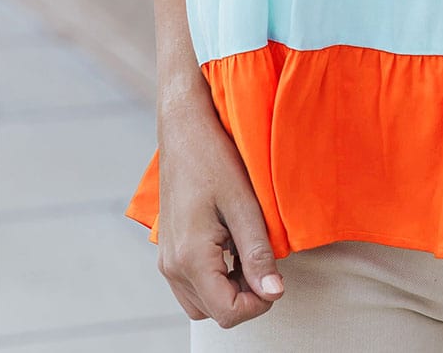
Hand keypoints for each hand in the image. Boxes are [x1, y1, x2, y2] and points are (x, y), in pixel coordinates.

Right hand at [156, 98, 285, 326]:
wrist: (184, 129)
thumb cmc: (214, 158)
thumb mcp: (244, 204)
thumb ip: (257, 253)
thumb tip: (275, 294)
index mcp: (190, 258)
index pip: (227, 312)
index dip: (258, 304)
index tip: (276, 278)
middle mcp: (172, 266)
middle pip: (213, 312)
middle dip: (244, 297)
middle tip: (264, 262)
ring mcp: (166, 259)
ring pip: (201, 302)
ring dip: (228, 289)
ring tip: (249, 252)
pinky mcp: (168, 249)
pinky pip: (192, 282)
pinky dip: (215, 277)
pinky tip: (232, 245)